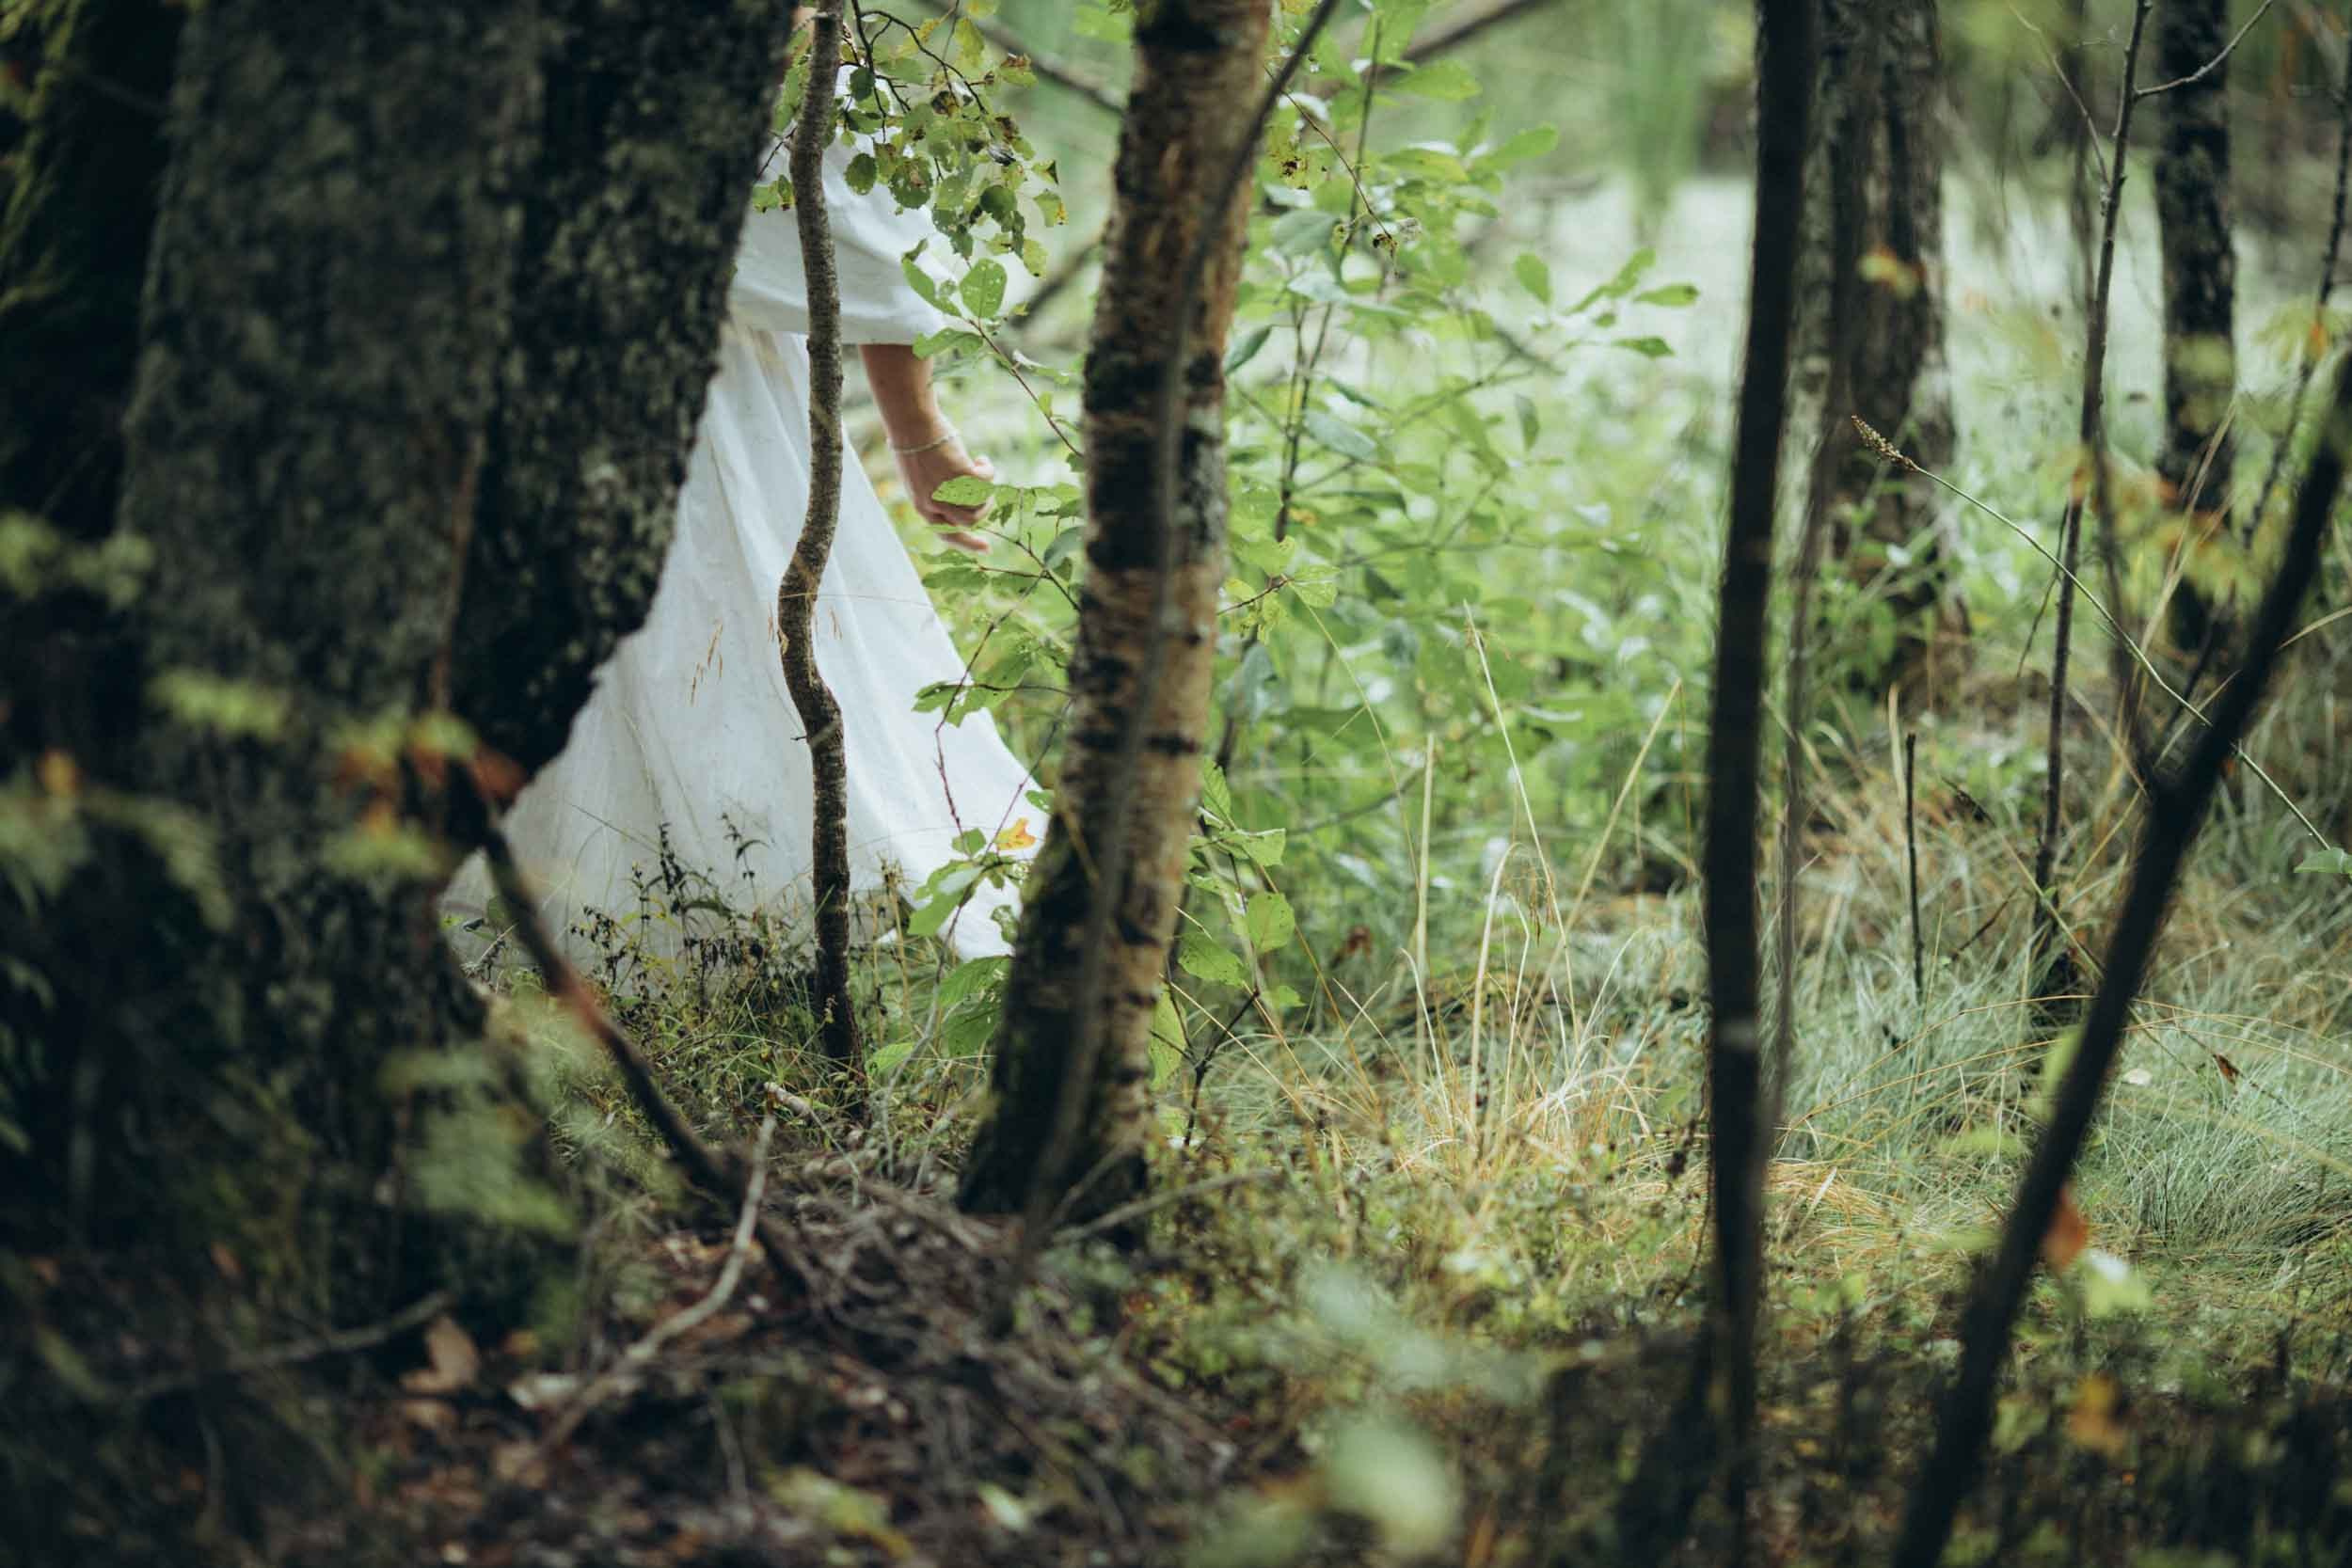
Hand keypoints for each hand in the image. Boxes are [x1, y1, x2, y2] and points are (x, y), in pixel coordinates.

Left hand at [891, 431, 993, 553]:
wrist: (912, 424)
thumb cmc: (914, 444)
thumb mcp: (920, 476)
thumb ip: (935, 492)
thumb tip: (961, 498)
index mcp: (922, 506)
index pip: (946, 535)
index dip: (968, 544)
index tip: (987, 548)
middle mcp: (934, 503)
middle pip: (969, 521)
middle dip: (984, 510)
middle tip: (988, 496)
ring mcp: (947, 490)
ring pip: (979, 504)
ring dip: (987, 491)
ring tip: (982, 471)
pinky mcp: (961, 475)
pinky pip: (986, 481)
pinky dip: (988, 470)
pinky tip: (981, 459)